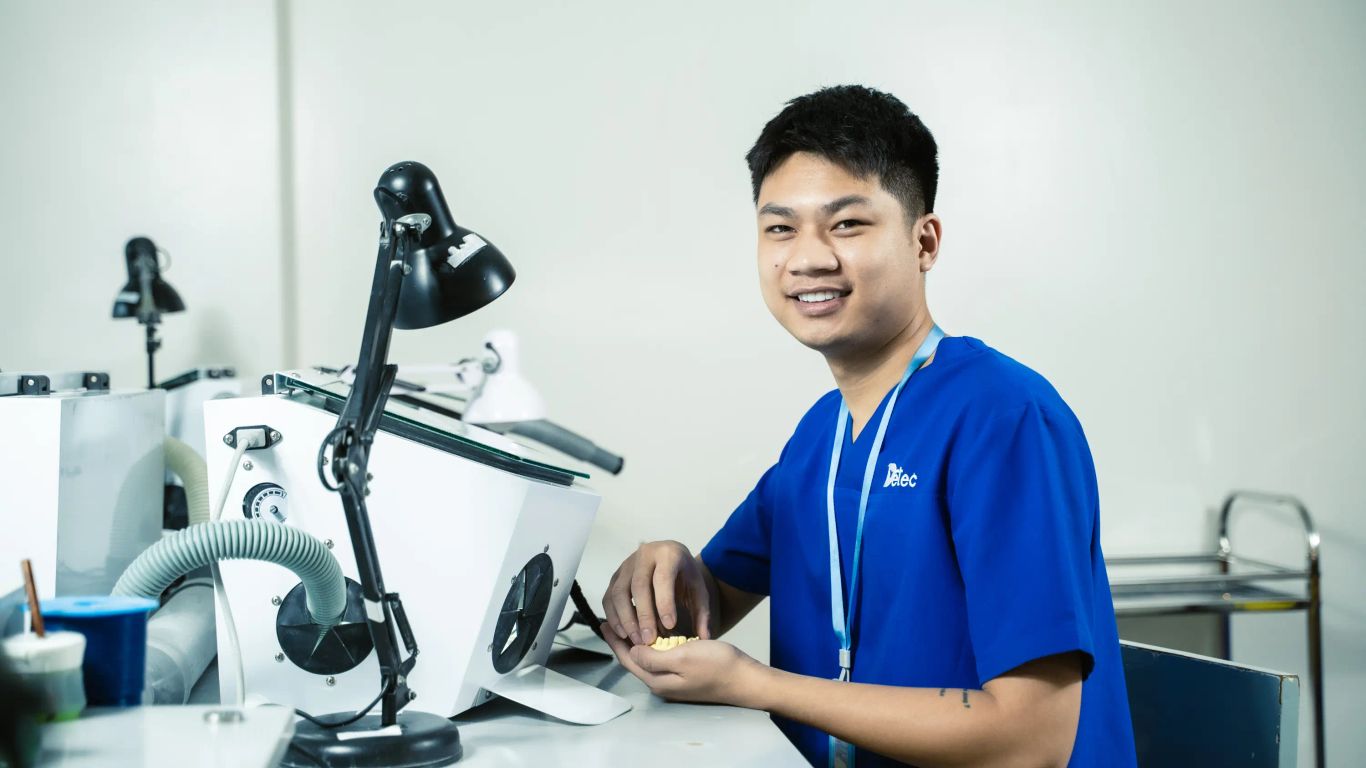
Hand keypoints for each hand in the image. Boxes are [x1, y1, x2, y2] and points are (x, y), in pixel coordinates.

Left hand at [601, 623, 767, 707]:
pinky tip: (655, 634)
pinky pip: (662, 659)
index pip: (628, 659)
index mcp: (658, 680)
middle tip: (611, 621)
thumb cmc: (718, 666)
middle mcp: (663, 684)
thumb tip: (633, 652)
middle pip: (635, 660)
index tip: (605, 622)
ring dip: (637, 642)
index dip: (615, 641)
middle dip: (622, 641)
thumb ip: (654, 658)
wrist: (746, 679)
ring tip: (629, 623)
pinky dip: (653, 645)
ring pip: (648, 660)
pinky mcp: (686, 676)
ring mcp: (675, 681)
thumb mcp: (682, 657)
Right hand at [602, 540, 712, 645]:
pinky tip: (622, 633)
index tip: (670, 626)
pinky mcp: (615, 576)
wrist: (670, 557)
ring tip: (636, 640)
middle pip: (638, 586)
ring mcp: (626, 564)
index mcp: (668, 554)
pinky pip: (609, 597)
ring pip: (619, 592)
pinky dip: (613, 616)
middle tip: (649, 639)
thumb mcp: (698, 590)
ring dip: (625, 618)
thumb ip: (702, 613)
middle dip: (643, 615)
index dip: (664, 602)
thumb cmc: (685, 575)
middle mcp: (644, 555)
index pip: (663, 578)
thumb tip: (704, 638)